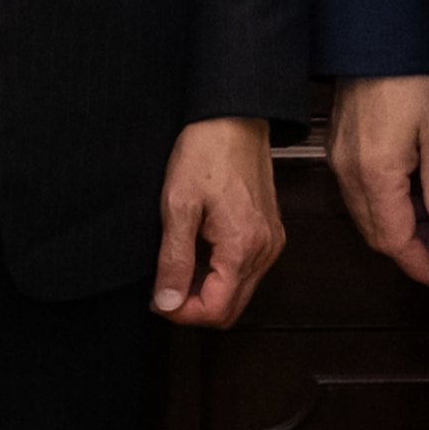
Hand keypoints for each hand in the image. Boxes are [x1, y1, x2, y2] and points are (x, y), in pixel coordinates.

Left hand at [152, 116, 284, 328]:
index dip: (183, 313)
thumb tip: (168, 301)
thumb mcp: (178, 204)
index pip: (217, 311)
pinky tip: (198, 250)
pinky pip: (246, 270)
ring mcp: (270, 241)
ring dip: (207, 290)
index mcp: (243, 246)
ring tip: (178, 264)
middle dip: (194, 306)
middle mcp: (265, 250)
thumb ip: (174, 259)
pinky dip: (220, 272)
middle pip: (231, 310)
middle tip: (164, 286)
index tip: (158, 298)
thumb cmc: (206, 150)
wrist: (233, 116)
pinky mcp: (268, 232)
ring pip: (238, 292)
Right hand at [327, 74, 428, 292]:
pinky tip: (414, 200)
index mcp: (375, 173)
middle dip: (412, 252)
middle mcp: (348, 172)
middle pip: (377, 233)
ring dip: (400, 229)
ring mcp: (340, 159)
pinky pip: (361, 192)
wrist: (381, 34)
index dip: (420, 264)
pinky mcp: (341, 146)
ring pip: (368, 215)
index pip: (394, 240)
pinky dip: (387, 206)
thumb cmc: (413, 74)